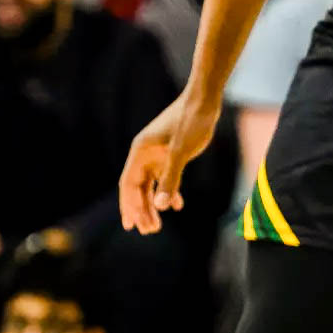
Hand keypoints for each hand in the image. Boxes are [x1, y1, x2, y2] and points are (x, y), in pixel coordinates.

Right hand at [119, 89, 221, 234]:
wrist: (203, 101)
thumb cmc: (190, 122)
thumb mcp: (181, 152)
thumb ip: (171, 180)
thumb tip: (160, 207)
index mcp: (140, 152)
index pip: (128, 184)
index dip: (128, 205)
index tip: (131, 225)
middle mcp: (144, 154)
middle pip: (137, 187)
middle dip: (141, 210)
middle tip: (149, 231)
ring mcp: (156, 154)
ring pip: (150, 184)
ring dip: (153, 204)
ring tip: (158, 225)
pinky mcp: (169, 154)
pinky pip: (164, 178)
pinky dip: (168, 192)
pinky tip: (177, 205)